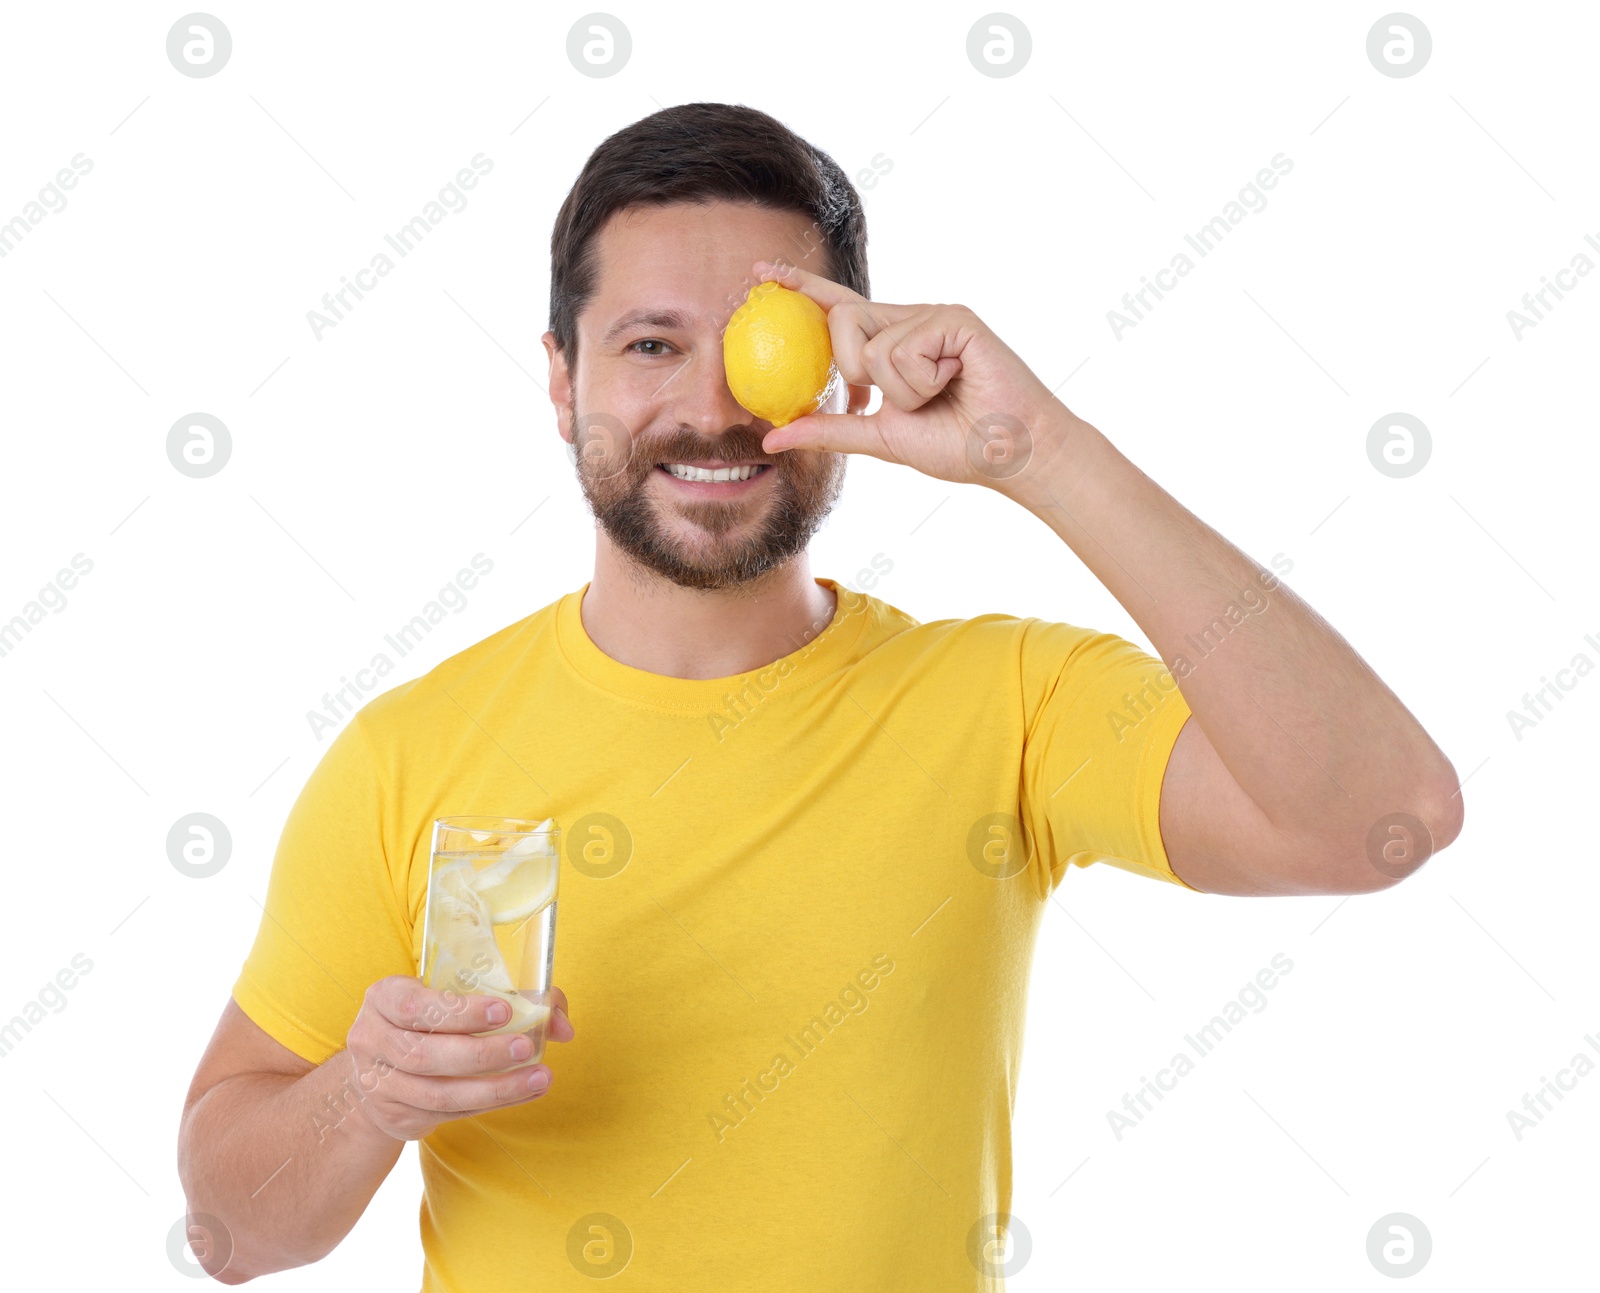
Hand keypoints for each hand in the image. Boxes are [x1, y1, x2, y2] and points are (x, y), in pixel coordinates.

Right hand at [344, 976, 574, 1141]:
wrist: (381, 1067)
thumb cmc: (432, 1018)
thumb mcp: (456, 994)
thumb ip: (514, 997)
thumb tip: (561, 1022)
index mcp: (384, 997)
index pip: (416, 1005)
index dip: (461, 1011)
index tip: (505, 1011)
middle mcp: (371, 1039)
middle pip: (425, 1054)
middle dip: (482, 1054)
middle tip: (526, 1048)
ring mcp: (378, 1083)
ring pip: (436, 1093)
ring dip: (493, 1089)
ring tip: (538, 1078)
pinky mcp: (395, 1115)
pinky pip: (445, 1114)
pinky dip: (489, 1105)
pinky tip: (522, 1094)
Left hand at [753, 260, 1065, 491]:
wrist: (1009, 454)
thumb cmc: (957, 445)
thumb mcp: (881, 438)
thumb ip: (829, 429)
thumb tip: (771, 438)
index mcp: (891, 342)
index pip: (837, 308)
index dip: (800, 288)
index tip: (759, 274)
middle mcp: (909, 320)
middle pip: (842, 323)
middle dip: (859, 372)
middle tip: (908, 397)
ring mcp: (933, 315)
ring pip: (872, 345)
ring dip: (901, 391)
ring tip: (942, 394)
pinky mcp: (954, 318)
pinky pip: (904, 350)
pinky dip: (923, 382)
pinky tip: (957, 381)